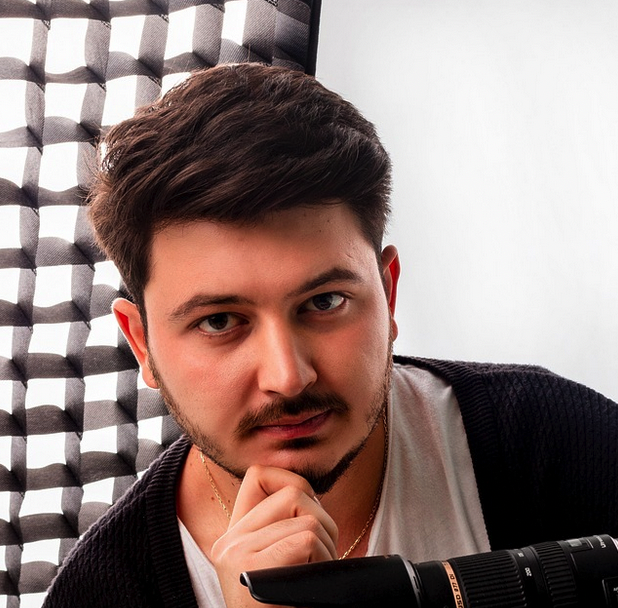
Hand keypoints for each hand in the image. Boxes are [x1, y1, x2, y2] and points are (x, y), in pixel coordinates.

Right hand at [210, 465, 338, 607]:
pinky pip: (306, 538)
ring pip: (307, 516)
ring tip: (313, 577)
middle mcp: (228, 541)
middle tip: (319, 558)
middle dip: (323, 520)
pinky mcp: (250, 565)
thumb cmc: (288, 606)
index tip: (309, 510)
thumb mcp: (281, 565)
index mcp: (234, 536)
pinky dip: (320, 560)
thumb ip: (282, 529)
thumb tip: (310, 494)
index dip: (293, 480)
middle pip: (294, 491)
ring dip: (326, 546)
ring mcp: (236, 552)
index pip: (260, 475)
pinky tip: (307, 585)